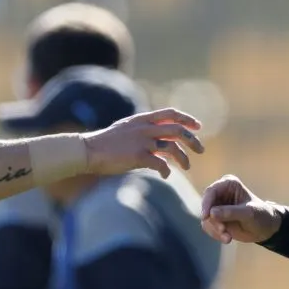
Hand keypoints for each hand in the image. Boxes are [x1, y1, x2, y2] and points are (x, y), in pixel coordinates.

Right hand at [83, 108, 203, 178]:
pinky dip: (167, 170)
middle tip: (201, 150)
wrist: (88, 150)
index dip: (187, 119)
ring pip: (173, 147)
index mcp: (142, 119)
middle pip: (177, 130)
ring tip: (187, 166)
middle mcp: (144, 128)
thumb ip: (143, 130)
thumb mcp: (126, 129)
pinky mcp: (138, 156)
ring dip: (183, 158)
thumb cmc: (106, 142)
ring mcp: (142, 141)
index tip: (198, 127)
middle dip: (193, 140)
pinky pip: (160, 164)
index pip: (171, 113)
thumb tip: (160, 138)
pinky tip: (166, 174)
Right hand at [200, 174, 281, 243]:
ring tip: (228, 238)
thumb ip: (231, 212)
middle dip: (213, 221)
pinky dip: (216, 234)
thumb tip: (211, 213)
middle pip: (206, 206)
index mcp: (228, 184)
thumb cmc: (261, 215)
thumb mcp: (248, 213)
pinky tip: (227, 238)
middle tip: (223, 231)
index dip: (206, 203)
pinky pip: (208, 227)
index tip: (206, 216)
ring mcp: (217, 207)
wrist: (266, 228)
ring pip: (206, 219)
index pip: (211, 191)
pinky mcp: (215, 219)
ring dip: (215, 230)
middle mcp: (220, 193)